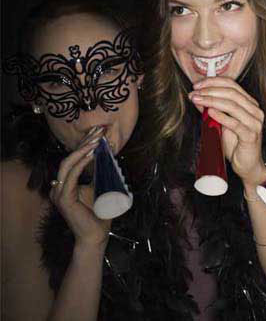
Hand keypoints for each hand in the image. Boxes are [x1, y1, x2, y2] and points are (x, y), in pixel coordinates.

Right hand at [49, 126, 111, 248]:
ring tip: (96, 139)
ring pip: (68, 164)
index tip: (98, 131)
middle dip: (84, 142)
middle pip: (70, 158)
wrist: (96, 235)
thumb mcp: (100, 189)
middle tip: (98, 129)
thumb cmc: (99, 214)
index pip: (74, 158)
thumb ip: (99, 174)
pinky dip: (81, 163)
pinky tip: (91, 154)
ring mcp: (59, 192)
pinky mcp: (63, 199)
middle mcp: (59, 186)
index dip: (85, 144)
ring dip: (83, 149)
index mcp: (66, 184)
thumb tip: (106, 156)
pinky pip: (71, 176)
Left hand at [190, 77, 265, 185]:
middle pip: (232, 93)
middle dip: (210, 91)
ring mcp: (255, 123)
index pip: (232, 85)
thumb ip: (212, 109)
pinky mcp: (251, 135)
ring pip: (232, 106)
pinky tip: (210, 112)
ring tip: (198, 101)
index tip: (197, 85)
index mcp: (249, 104)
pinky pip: (235, 123)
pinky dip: (221, 116)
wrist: (247, 165)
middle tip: (194, 93)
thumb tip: (197, 97)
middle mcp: (255, 110)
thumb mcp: (221, 123)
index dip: (213, 82)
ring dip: (212, 101)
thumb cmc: (236, 144)